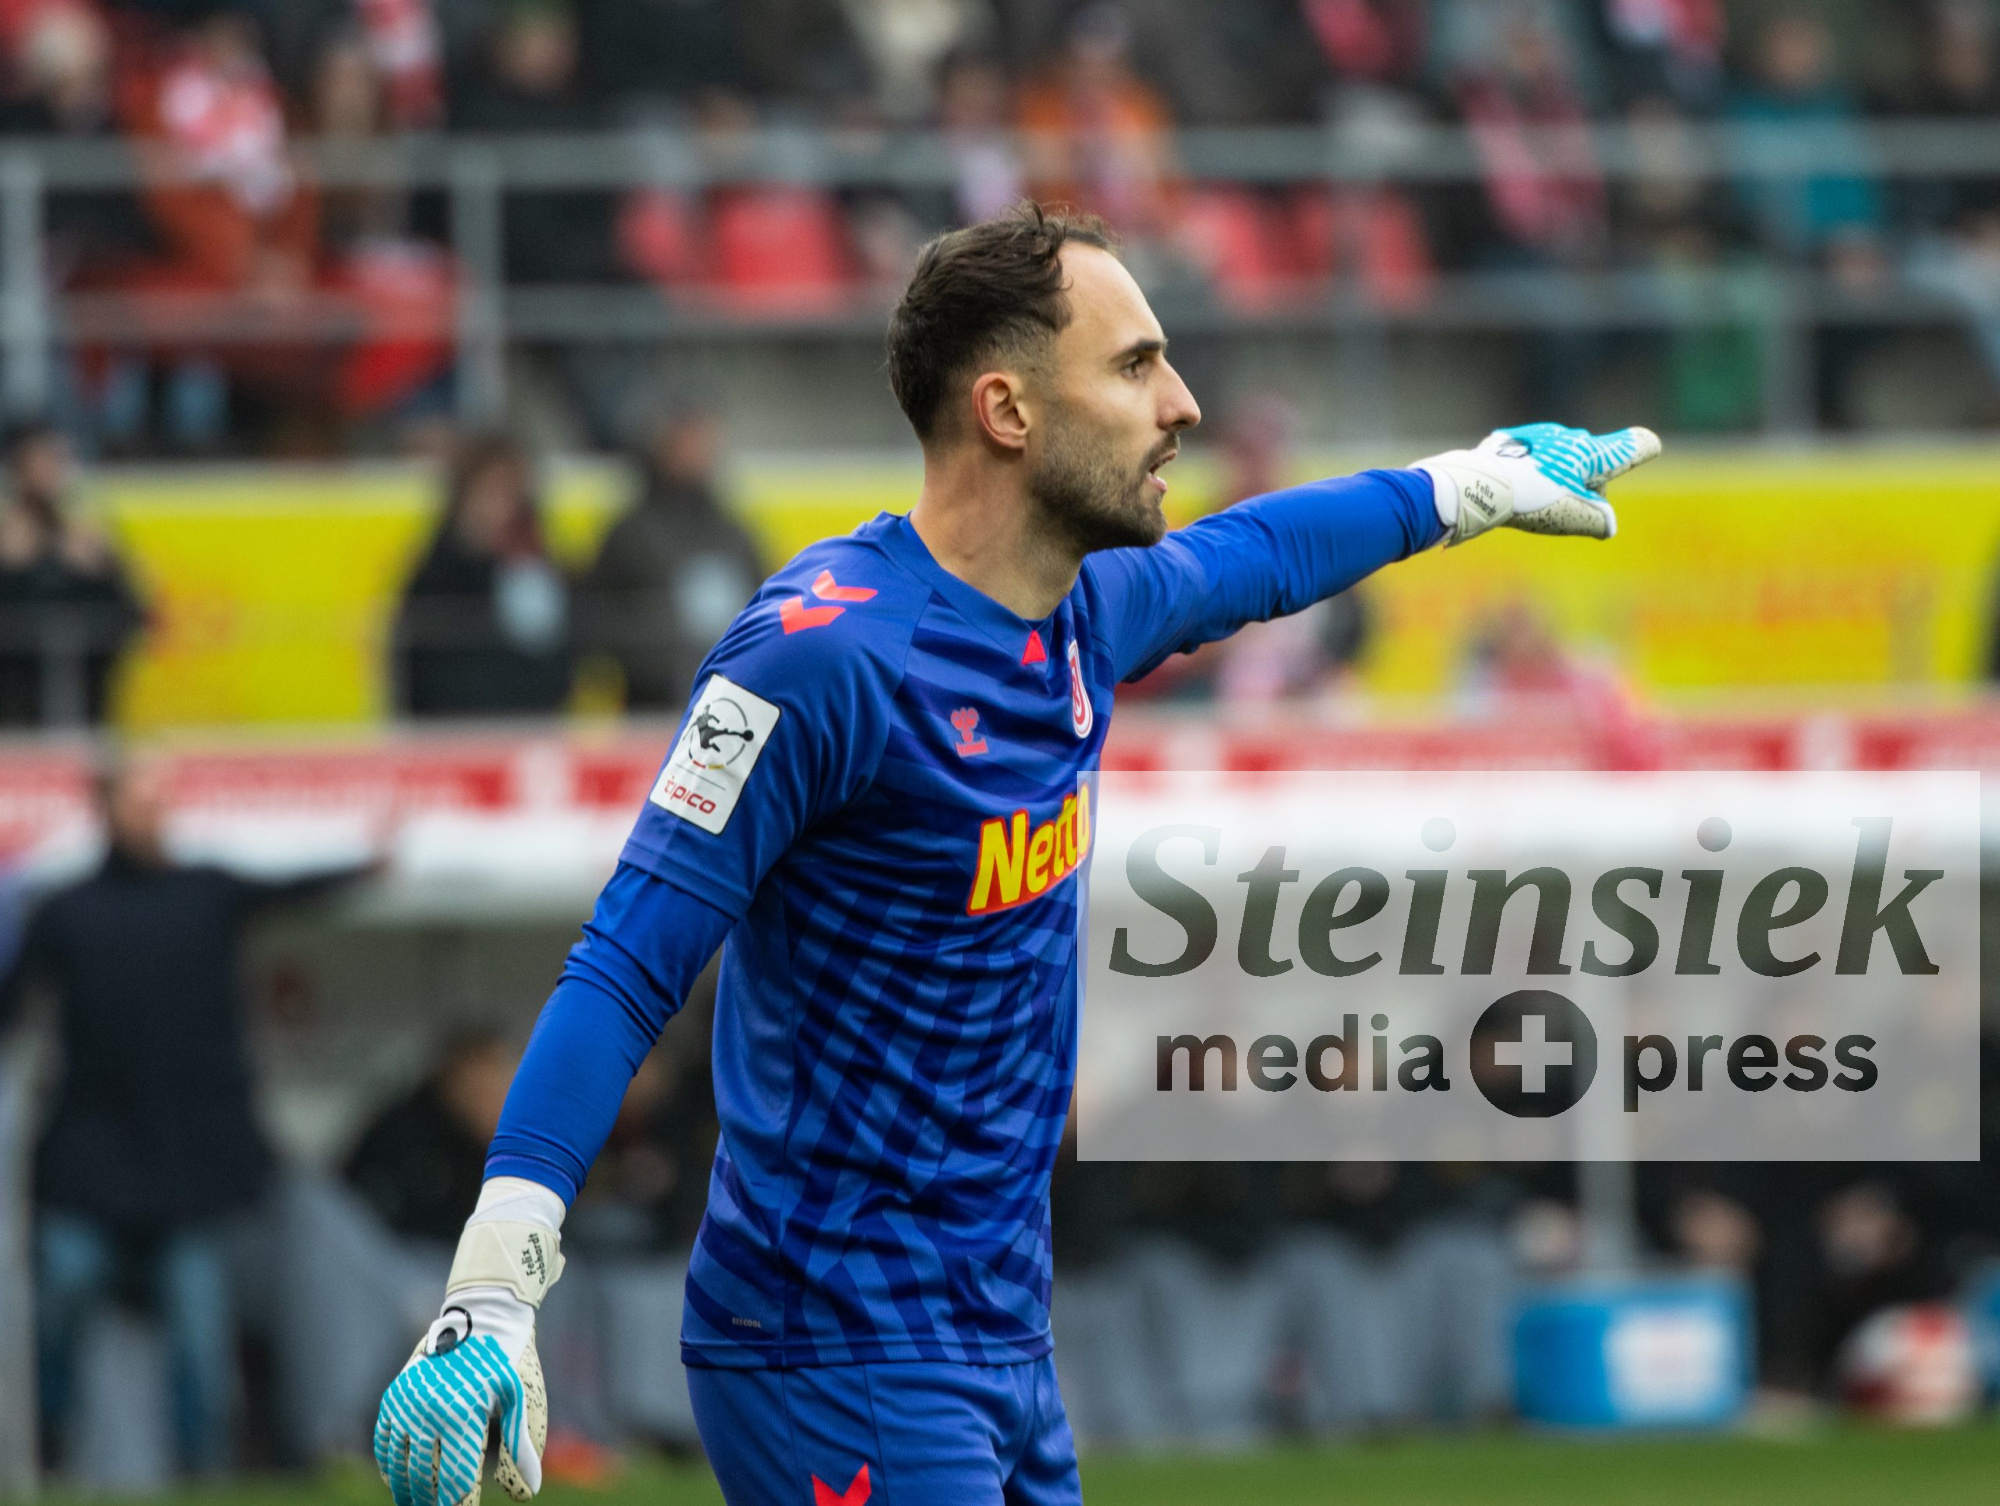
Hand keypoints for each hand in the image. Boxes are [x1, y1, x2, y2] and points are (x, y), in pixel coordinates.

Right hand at [375, 1203, 563, 1505]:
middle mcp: (429, 1410)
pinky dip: (389, 1465)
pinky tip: (399, 1482)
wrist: (483, 1312)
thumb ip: (523, 1448)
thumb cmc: (509, 1360)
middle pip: (425, 1479)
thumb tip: (525, 1495)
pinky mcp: (394, 1395)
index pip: (458, 1480)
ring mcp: (406, 1403)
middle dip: (433, 1503)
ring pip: (399, 1465)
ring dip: (408, 1491)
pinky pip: (384, 1441)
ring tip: (419, 1505)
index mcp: (464, 1414)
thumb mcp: (523, 1398)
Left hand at [1413, 423, 1661, 544]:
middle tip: (1569, 504)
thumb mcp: (1575, 518)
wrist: (1480, 485)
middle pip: (1596, 460)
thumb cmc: (1533, 500)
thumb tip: (1607, 525)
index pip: (1636, 444)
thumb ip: (1601, 521)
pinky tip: (1515, 490)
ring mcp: (1543, 436)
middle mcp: (1574, 438)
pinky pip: (1534, 458)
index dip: (1643, 450)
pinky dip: (1531, 472)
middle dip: (1590, 483)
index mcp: (1595, 454)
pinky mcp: (1515, 440)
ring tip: (1535, 500)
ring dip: (1558, 477)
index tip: (1647, 449)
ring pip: (1562, 458)